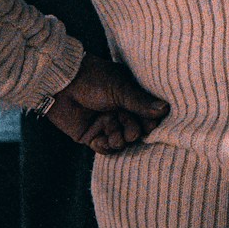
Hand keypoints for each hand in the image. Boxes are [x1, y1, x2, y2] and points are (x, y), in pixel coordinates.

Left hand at [44, 54, 168, 154]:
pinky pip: (104, 148)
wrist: (63, 83)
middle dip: (134, 132)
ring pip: (121, 141)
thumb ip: (141, 101)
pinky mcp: (91, 135)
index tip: (151, 124)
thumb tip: (165, 109)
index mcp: (131, 98)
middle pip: (136, 130)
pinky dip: (106, 147)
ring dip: (120, 140)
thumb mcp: (121, 88)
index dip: (150, 122)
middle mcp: (121, 112)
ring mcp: (106, 124)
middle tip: (131, 130)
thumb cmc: (94, 79)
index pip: (148, 114)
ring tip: (116, 135)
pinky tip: (105, 140)